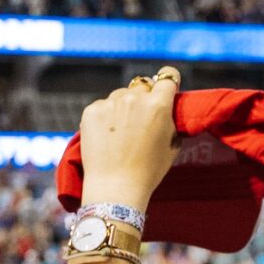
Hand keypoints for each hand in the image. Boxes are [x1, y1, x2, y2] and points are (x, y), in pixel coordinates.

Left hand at [77, 69, 181, 210]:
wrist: (116, 187)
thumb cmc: (148, 171)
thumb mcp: (172, 146)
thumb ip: (171, 122)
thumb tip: (168, 112)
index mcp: (158, 104)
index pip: (168, 77)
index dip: (169, 81)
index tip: (166, 88)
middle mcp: (134, 98)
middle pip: (142, 85)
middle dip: (144, 97)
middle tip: (141, 118)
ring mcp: (110, 103)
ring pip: (120, 96)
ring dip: (122, 107)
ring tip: (120, 133)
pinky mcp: (91, 111)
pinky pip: (102, 106)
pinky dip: (105, 117)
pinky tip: (107, 137)